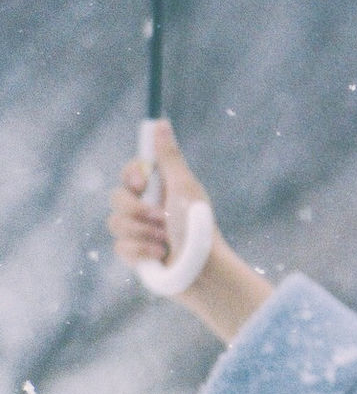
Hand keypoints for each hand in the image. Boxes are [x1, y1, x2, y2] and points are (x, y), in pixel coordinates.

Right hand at [107, 119, 272, 341]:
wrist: (205, 271)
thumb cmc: (199, 227)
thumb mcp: (184, 188)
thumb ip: (169, 158)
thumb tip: (161, 122)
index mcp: (161, 190)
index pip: (130, 173)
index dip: (131, 176)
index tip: (142, 182)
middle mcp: (148, 208)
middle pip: (116, 198)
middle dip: (138, 210)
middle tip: (162, 219)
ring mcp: (139, 232)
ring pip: (115, 223)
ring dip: (144, 233)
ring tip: (166, 241)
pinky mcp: (135, 255)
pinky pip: (120, 246)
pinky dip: (141, 251)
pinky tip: (161, 256)